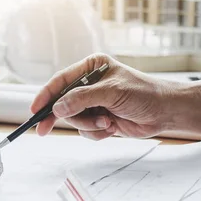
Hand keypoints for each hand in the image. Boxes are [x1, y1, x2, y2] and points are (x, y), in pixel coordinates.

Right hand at [31, 54, 174, 140]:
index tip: (34, 110)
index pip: (60, 81)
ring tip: (107, 123)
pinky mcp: (100, 119)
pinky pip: (85, 131)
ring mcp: (94, 103)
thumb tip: (57, 108)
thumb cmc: (144, 94)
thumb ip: (82, 99)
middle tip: (44, 130)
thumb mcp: (111, 92)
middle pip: (62, 103)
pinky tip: (112, 128)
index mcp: (91, 68)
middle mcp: (90, 84)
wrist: (166, 112)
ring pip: (73, 120)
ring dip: (88, 125)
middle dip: (66, 116)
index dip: (45, 96)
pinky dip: (96, 132)